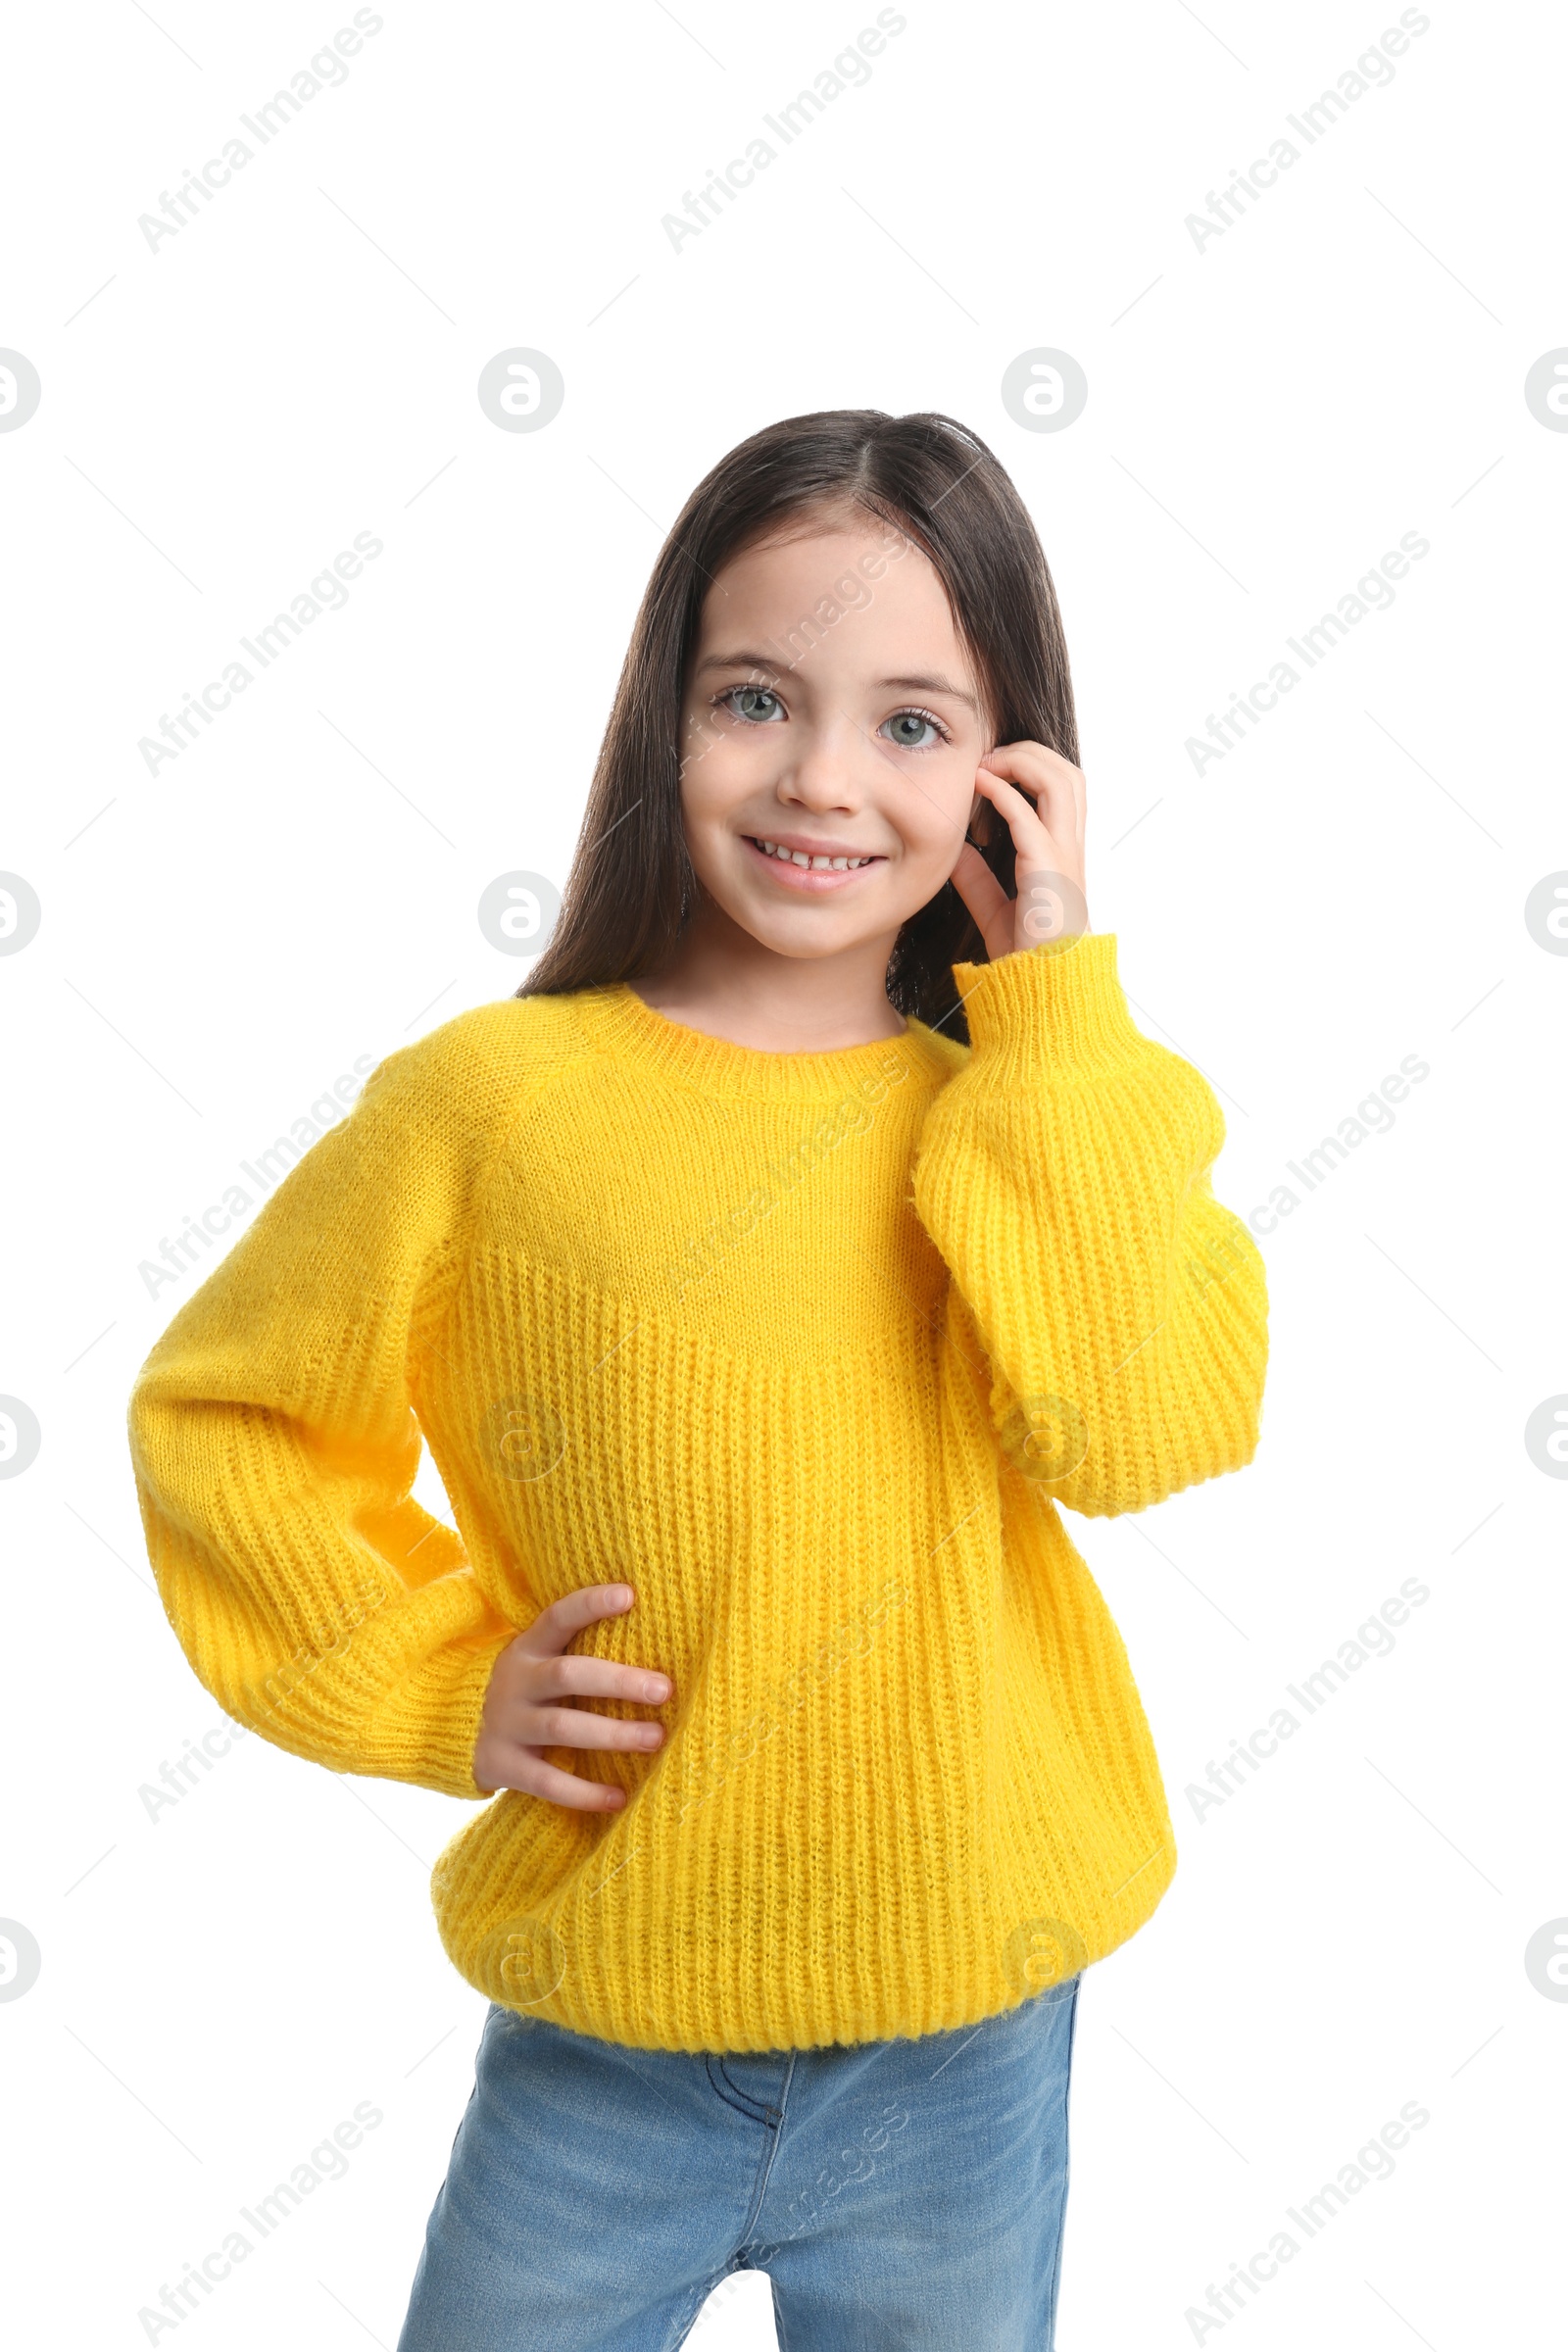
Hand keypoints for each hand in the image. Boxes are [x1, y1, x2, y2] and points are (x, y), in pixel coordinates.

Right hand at [472, 1582, 672, 1808]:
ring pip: (563, 1727)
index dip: (590, 1604)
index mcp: (529, 1648)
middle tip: (664, 1690)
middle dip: (619, 1681)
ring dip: (613, 1733)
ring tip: (655, 1738)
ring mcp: (507, 1723)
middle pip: (568, 1674)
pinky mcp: (503, 1764)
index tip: (629, 1595)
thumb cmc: (528, 1691)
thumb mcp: (540, 1662)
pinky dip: (584, 1792)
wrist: (456, 1732)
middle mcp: (516, 1681)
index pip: (558, 1617)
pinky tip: (619, 1798)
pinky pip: (547, 1781)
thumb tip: (659, 1642)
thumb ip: (580, 1652)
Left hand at [948, 741, 1088, 961]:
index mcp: (1061, 855)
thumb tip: (954, 849)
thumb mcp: (994, 909)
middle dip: (1030, 752)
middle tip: (989, 757)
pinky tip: (981, 784)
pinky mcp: (1048, 870)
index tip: (987, 771)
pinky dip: (1005, 792)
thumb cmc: (1025, 957)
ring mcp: (1064, 857)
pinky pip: (1030, 817)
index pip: (1060, 791)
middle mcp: (1069, 850)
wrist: (1040, 991)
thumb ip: (977, 878)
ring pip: (1063, 781)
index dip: (1028, 769)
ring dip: (1023, 761)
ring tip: (987, 764)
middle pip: (1069, 774)